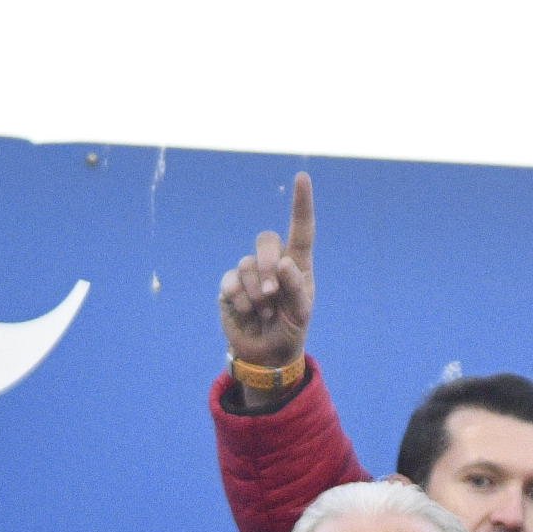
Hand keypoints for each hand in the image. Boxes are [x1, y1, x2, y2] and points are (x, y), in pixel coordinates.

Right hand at [218, 172, 315, 391]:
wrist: (266, 354)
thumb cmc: (290, 329)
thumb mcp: (301, 313)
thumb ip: (296, 288)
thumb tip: (284, 264)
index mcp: (297, 264)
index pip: (301, 229)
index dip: (301, 203)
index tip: (302, 177)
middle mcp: (272, 263)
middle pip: (266, 240)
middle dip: (268, 263)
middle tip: (273, 293)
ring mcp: (249, 273)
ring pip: (247, 265)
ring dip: (257, 293)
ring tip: (264, 312)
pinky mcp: (230, 286)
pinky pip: (231, 282)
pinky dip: (241, 300)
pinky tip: (248, 313)